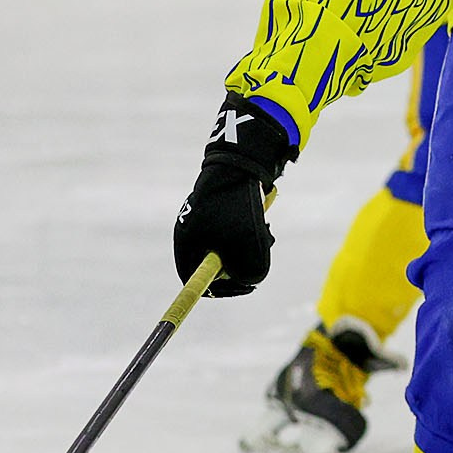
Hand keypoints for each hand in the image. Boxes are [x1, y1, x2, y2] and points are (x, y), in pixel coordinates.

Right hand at [174, 95, 291, 295]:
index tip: (248, 286)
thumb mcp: (250, 250)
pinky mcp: (218, 208)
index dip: (224, 289)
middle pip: (216, 264)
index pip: (197, 280)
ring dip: (252, 245)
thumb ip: (249, 273)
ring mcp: (204, 219)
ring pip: (230, 246)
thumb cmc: (238, 209)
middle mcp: (191, 232)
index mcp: (186, 244)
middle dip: (244, 262)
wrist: (240, 163)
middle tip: (262, 252)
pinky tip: (262, 217)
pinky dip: (250, 230)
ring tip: (266, 232)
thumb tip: (249, 279)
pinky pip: (235, 229)